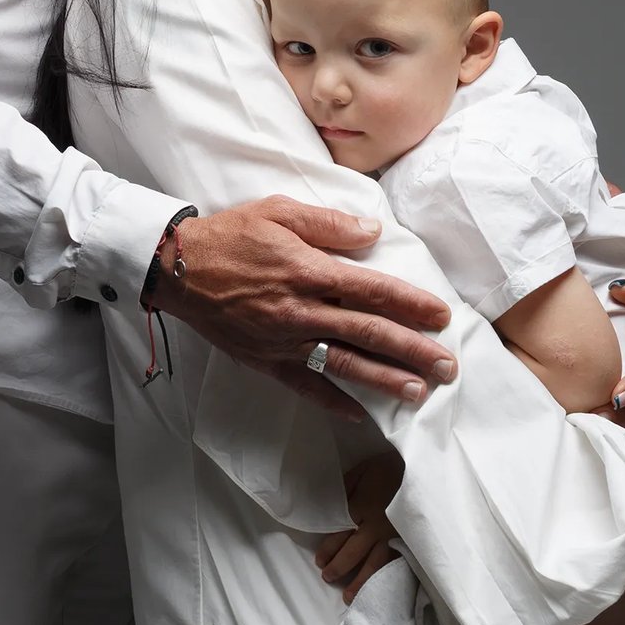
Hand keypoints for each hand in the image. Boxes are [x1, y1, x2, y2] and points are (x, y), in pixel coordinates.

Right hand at [151, 196, 454, 414]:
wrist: (176, 268)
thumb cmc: (230, 234)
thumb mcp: (279, 211)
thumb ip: (328, 223)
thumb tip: (373, 231)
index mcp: (309, 270)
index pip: (373, 290)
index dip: (410, 304)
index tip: (441, 316)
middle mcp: (301, 310)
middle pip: (368, 333)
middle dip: (413, 350)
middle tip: (448, 365)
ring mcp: (284, 340)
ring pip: (344, 363)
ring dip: (385, 379)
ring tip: (420, 392)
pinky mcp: (265, 360)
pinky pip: (305, 385)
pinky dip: (333, 401)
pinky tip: (360, 414)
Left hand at [314, 450, 404, 601]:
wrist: (422, 469)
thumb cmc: (390, 468)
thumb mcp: (363, 469)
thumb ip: (346, 486)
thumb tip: (330, 504)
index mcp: (362, 505)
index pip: (340, 533)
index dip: (328, 548)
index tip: (319, 560)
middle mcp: (375, 524)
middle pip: (353, 551)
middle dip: (338, 567)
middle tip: (327, 577)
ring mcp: (393, 535)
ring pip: (373, 564)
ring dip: (359, 582)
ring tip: (347, 597)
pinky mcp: (407, 541)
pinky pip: (393, 563)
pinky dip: (383, 578)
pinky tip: (378, 589)